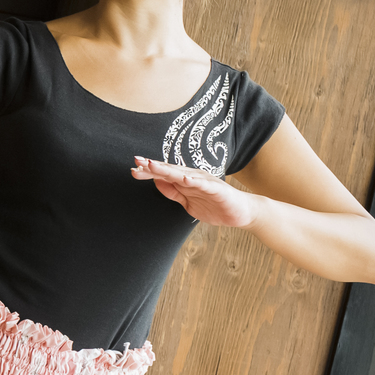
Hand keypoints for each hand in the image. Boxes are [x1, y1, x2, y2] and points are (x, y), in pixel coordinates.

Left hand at [131, 156, 259, 225]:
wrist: (241, 213)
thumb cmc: (214, 205)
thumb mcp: (187, 202)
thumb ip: (172, 192)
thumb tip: (155, 183)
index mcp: (185, 181)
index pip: (163, 175)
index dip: (148, 172)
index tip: (133, 170)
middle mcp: (193, 177)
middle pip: (170, 171)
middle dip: (153, 166)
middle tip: (137, 161)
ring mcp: (205, 182)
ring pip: (183, 174)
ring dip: (167, 170)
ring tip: (153, 165)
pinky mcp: (217, 190)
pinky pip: (203, 184)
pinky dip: (194, 181)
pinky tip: (184, 178)